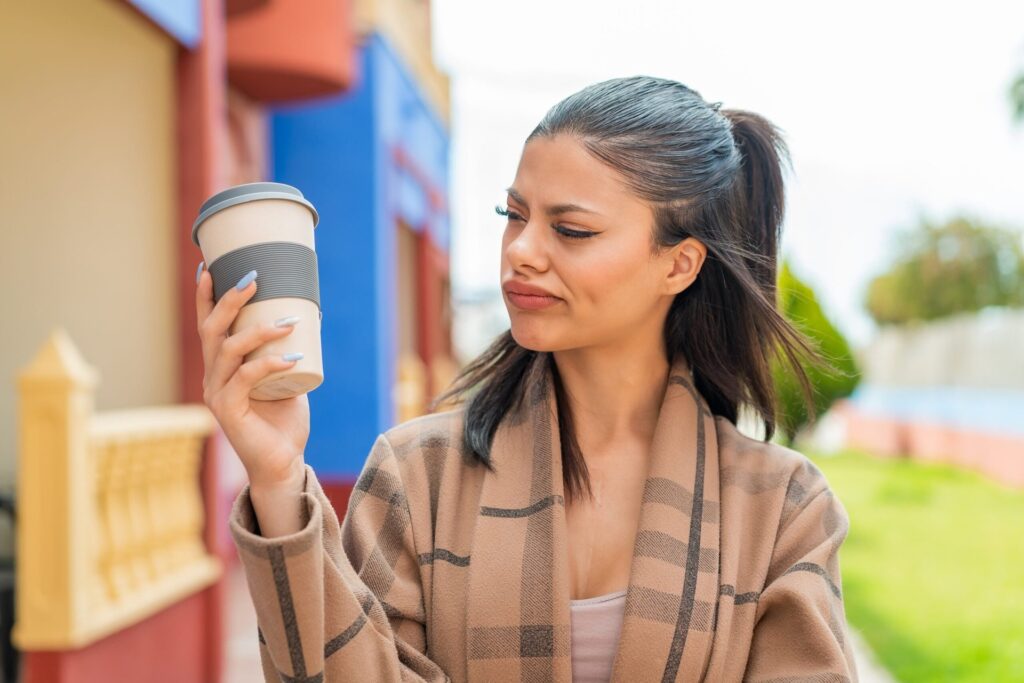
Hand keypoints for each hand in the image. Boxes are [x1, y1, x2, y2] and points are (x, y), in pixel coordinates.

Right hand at [195, 264, 309, 490]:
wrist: (282, 464)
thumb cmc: (284, 422)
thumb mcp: (287, 380)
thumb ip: (285, 355)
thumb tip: (301, 322)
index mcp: (222, 368)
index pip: (208, 325)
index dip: (206, 297)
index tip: (210, 265)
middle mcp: (213, 378)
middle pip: (212, 330)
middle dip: (229, 300)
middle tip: (254, 278)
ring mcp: (218, 395)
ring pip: (227, 350)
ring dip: (258, 331)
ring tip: (288, 322)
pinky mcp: (229, 411)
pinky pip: (245, 378)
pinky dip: (268, 363)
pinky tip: (290, 357)